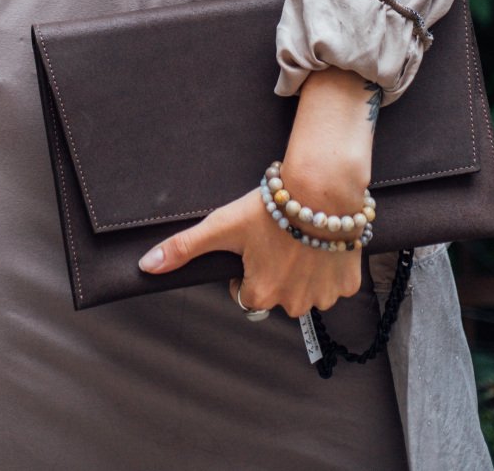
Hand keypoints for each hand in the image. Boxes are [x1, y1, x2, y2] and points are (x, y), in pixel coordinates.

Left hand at [137, 187, 361, 317]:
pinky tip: (320, 243)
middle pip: (278, 293)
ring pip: (307, 290)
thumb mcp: (221, 226)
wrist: (321, 190)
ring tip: (299, 239)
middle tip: (277, 239)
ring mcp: (323, 296)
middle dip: (276, 271)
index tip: (254, 246)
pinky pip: (333, 283)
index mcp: (261, 294)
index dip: (248, 269)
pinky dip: (328, 266)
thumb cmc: (269, 208)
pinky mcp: (347, 284)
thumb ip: (183, 248)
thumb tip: (145, 267)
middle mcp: (293, 303)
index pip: (246, 293)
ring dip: (303, 271)